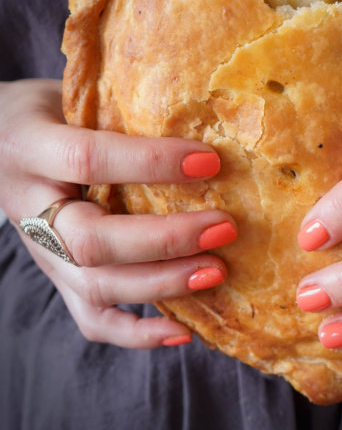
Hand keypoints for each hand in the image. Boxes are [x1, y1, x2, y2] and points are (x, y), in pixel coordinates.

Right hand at [0, 79, 236, 348]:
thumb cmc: (47, 114)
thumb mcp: (71, 96)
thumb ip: (118, 109)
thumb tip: (199, 116)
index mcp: (30, 149)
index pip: (90, 160)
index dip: (150, 163)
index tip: (209, 161)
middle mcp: (30, 207)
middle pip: (93, 241)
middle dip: (164, 240)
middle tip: (224, 228)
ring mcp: (42, 253)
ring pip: (96, 287)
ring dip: (162, 286)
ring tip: (215, 273)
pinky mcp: (57, 280)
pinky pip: (91, 320)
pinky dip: (137, 333)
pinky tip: (183, 331)